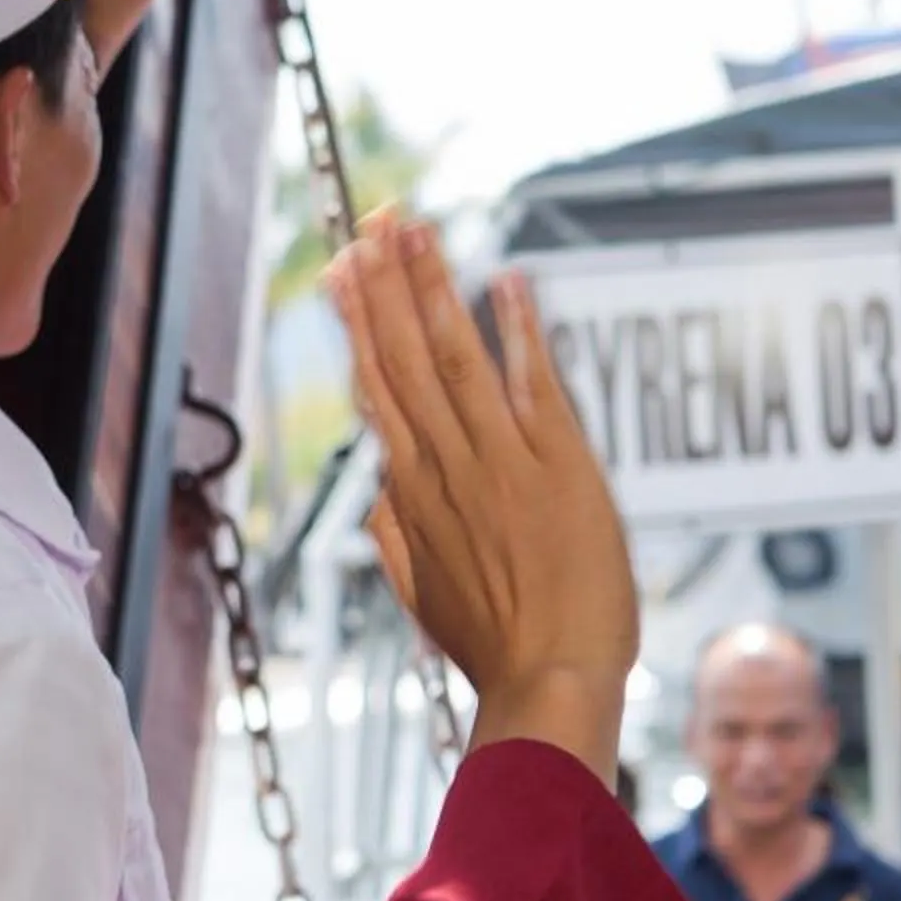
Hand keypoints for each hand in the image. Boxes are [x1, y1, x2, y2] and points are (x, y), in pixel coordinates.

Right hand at [325, 214, 637, 776]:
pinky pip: (535, 381)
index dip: (358, 324)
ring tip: (413, 227)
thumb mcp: (425, 594)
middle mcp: (447, 466)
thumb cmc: (495, 646)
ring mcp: (501, 460)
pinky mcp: (559, 465)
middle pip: (403, 357)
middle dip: (383, 283)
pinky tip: (506, 278)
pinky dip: (519, 328)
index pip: (376, 389)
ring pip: (453, 355)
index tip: (342, 271)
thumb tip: (374, 495)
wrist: (551, 680)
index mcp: (412, 494)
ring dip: (432, 285)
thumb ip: (397, 535)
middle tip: (368, 220)